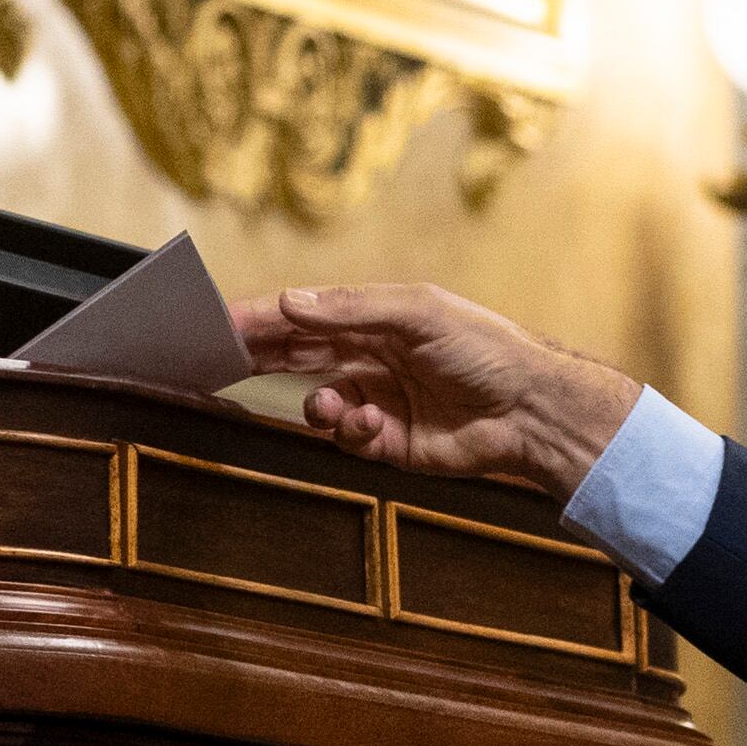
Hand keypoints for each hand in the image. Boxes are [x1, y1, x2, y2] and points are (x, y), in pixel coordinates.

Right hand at [230, 282, 641, 496]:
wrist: (531, 409)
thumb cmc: (485, 348)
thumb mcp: (419, 313)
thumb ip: (351, 309)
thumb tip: (288, 302)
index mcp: (373, 320)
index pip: (302, 317)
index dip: (258, 319)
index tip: (214, 324)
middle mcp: (369, 358)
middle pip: (297, 357)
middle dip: (260, 360)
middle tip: (221, 363)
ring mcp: (376, 401)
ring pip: (317, 404)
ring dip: (318, 405)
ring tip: (335, 406)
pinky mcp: (387, 443)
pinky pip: (347, 437)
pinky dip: (352, 431)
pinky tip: (374, 425)